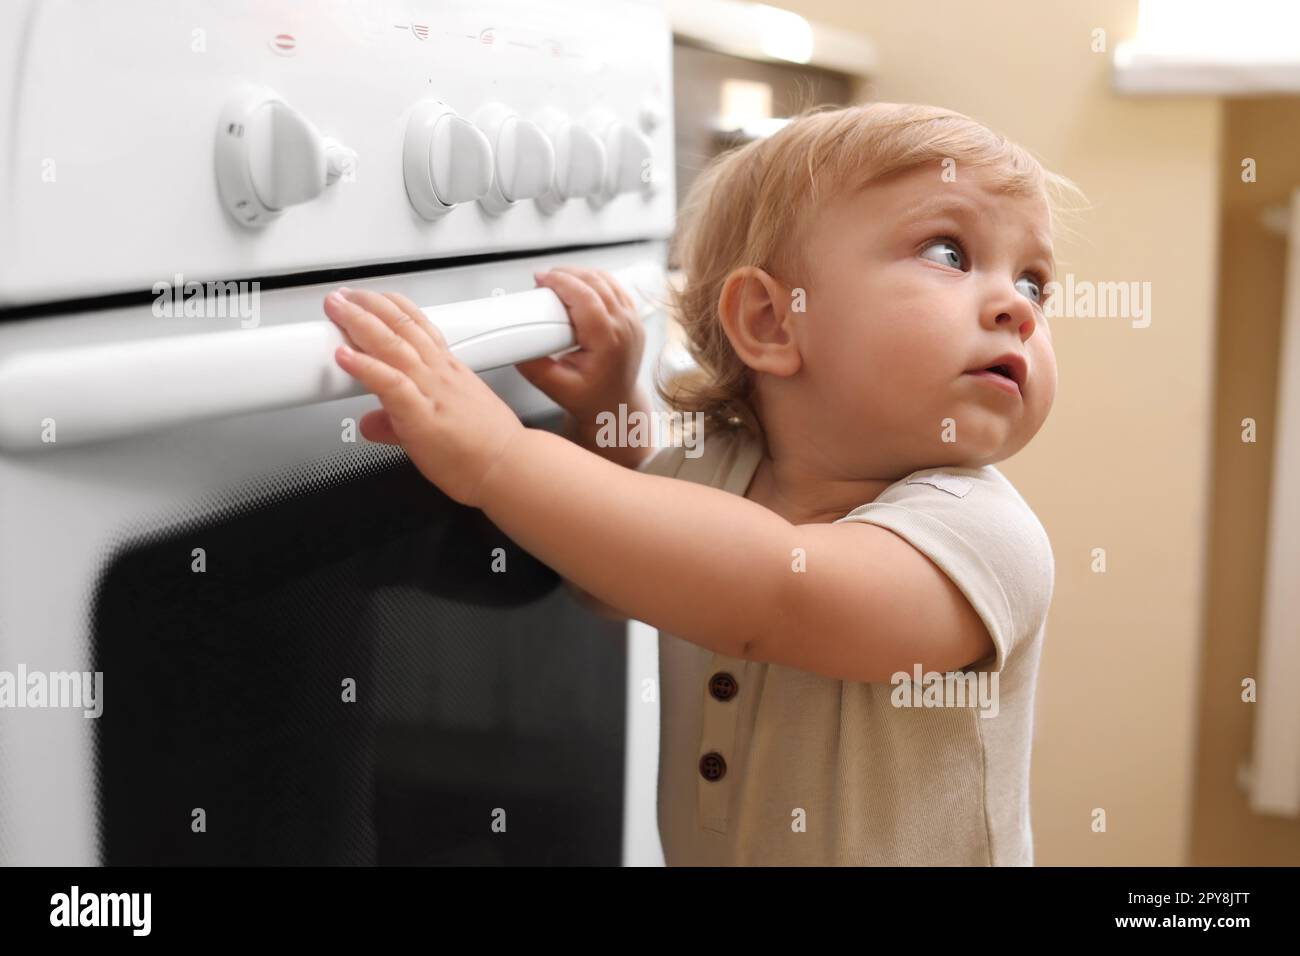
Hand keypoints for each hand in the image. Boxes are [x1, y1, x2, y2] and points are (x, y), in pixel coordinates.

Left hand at [324, 287, 526, 508]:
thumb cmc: (486, 450)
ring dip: (361, 322)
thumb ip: (397, 424)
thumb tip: (372, 424)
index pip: (419, 327)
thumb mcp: (440, 426)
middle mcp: (440, 374)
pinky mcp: (421, 415)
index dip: (392, 307)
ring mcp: (431, 391)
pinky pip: (390, 383)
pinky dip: (365, 366)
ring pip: (393, 345)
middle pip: (402, 326)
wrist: (510, 469)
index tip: (372, 297)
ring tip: (338, 308)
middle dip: (369, 305)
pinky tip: (344, 356)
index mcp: (448, 372)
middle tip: (344, 295)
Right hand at [515, 267, 645, 427]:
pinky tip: (577, 284)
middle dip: (567, 273)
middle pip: (596, 282)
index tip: (541, 279)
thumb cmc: (591, 399)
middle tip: (544, 279)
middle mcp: (625, 327)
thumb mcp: (556, 388)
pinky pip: (615, 287)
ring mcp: (632, 320)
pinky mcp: (633, 317)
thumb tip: (515, 344)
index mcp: (609, 342)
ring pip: (607, 280)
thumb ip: (534, 367)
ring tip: (557, 280)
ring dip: (580, 273)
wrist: (616, 405)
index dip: (561, 281)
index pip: (586, 298)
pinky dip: (594, 280)